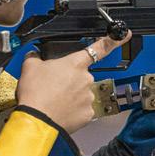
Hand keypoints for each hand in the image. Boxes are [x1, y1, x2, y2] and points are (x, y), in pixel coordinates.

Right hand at [17, 32, 131, 133]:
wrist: (37, 120)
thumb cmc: (35, 94)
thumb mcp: (29, 68)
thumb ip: (35, 58)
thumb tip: (34, 56)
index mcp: (75, 64)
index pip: (99, 48)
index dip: (113, 40)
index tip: (124, 35)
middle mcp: (86, 79)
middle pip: (81, 76)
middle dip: (70, 80)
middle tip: (54, 87)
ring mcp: (88, 97)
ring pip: (82, 93)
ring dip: (71, 96)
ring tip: (54, 100)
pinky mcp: (88, 114)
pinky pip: (82, 109)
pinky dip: (73, 110)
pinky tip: (60, 110)